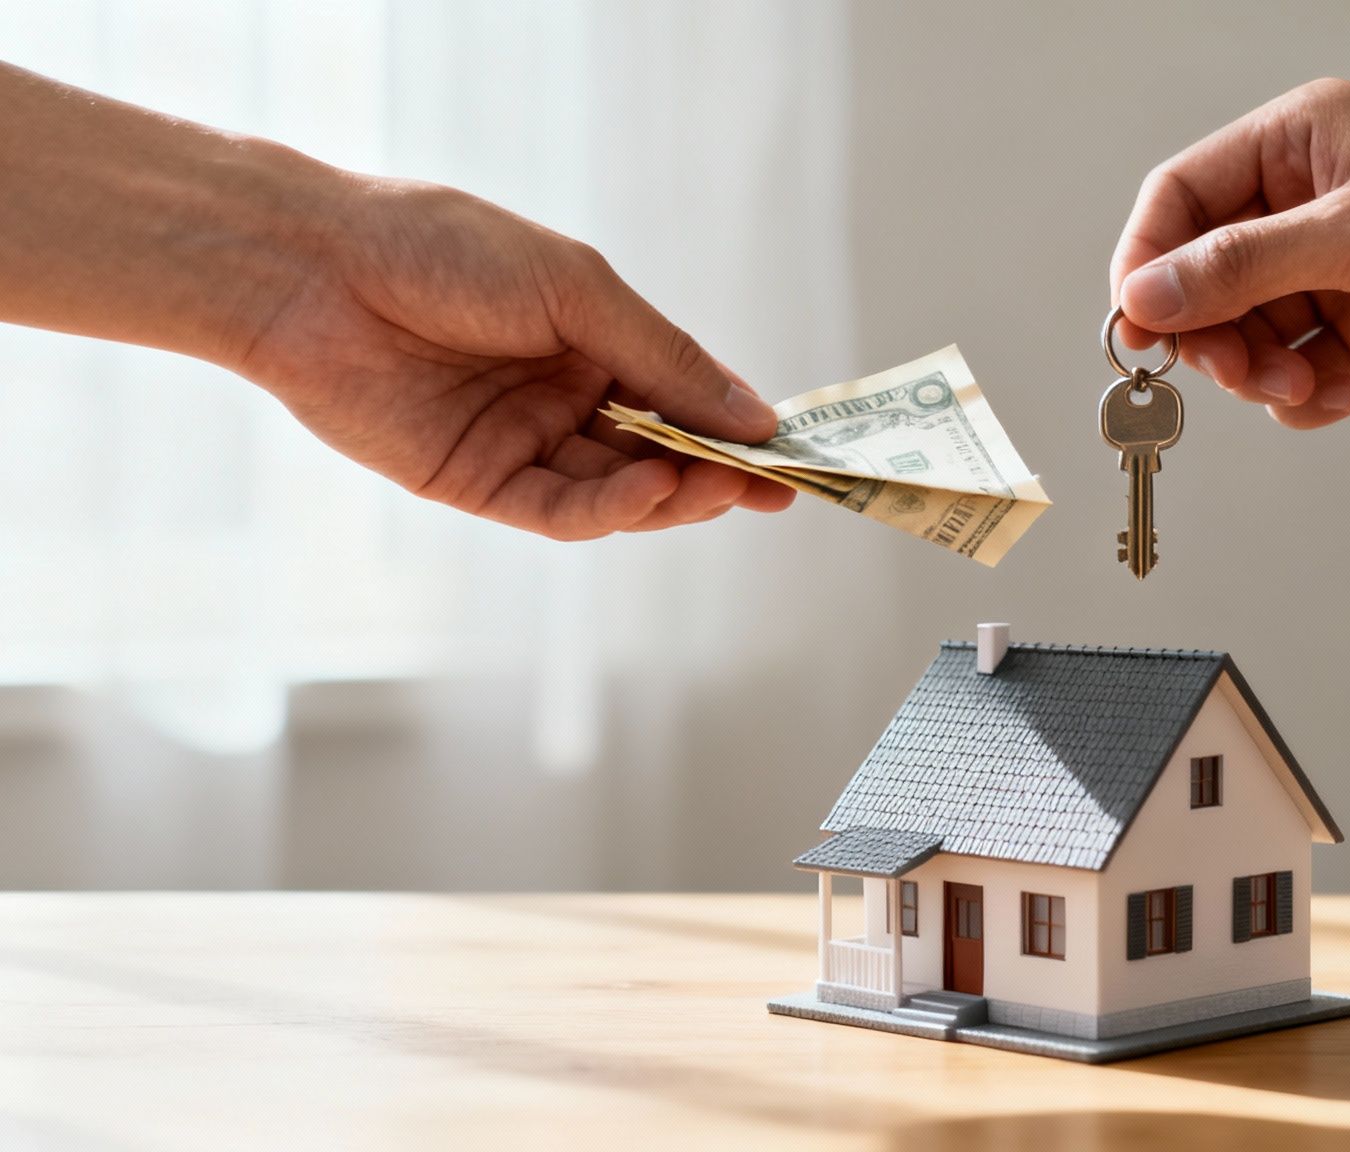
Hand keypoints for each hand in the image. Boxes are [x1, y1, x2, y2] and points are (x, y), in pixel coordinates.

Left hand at [236, 173, 795, 539]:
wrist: (316, 270)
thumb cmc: (443, 250)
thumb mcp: (578, 290)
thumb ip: (664, 359)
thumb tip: (755, 417)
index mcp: (590, 338)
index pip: (681, 394)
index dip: (735, 425)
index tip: (792, 450)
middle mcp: (561, 396)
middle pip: (660, 452)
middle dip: (718, 472)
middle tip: (775, 490)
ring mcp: (521, 443)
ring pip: (619, 491)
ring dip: (675, 495)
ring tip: (723, 489)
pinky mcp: (477, 484)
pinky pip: (560, 510)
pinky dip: (611, 509)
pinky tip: (649, 489)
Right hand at [1111, 79, 1349, 428]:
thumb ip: (1240, 266)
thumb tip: (1142, 295)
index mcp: (1298, 142)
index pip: (1181, 197)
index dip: (1148, 262)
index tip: (1137, 327)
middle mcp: (1305, 203)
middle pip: (1201, 274)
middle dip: (1210, 331)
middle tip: (1234, 372)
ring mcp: (1332, 269)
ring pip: (1242, 331)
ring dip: (1256, 371)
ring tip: (1300, 385)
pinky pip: (1291, 370)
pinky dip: (1301, 394)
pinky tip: (1341, 395)